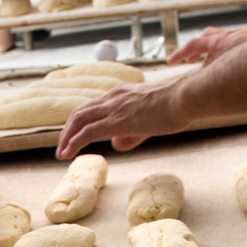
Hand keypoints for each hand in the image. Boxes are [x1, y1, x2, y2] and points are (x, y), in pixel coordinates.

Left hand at [54, 80, 190, 159]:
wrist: (185, 98)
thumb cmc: (177, 107)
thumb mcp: (151, 119)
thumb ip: (132, 132)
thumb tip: (117, 145)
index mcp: (121, 93)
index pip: (95, 106)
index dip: (82, 120)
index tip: (76, 134)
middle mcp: (113, 97)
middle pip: (81, 112)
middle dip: (68, 129)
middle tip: (63, 145)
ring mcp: (113, 108)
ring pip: (79, 120)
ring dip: (66, 137)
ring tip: (61, 153)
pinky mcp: (116, 121)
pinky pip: (87, 133)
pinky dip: (73, 143)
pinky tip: (67, 154)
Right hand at [169, 25, 246, 65]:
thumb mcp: (237, 59)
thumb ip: (222, 69)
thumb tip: (209, 83)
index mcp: (220, 42)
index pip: (193, 44)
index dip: (179, 53)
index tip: (169, 63)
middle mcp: (225, 38)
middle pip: (202, 40)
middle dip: (192, 52)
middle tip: (187, 62)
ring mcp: (235, 38)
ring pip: (215, 40)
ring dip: (208, 51)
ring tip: (206, 63)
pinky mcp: (245, 40)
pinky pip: (229, 45)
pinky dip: (224, 53)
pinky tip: (229, 64)